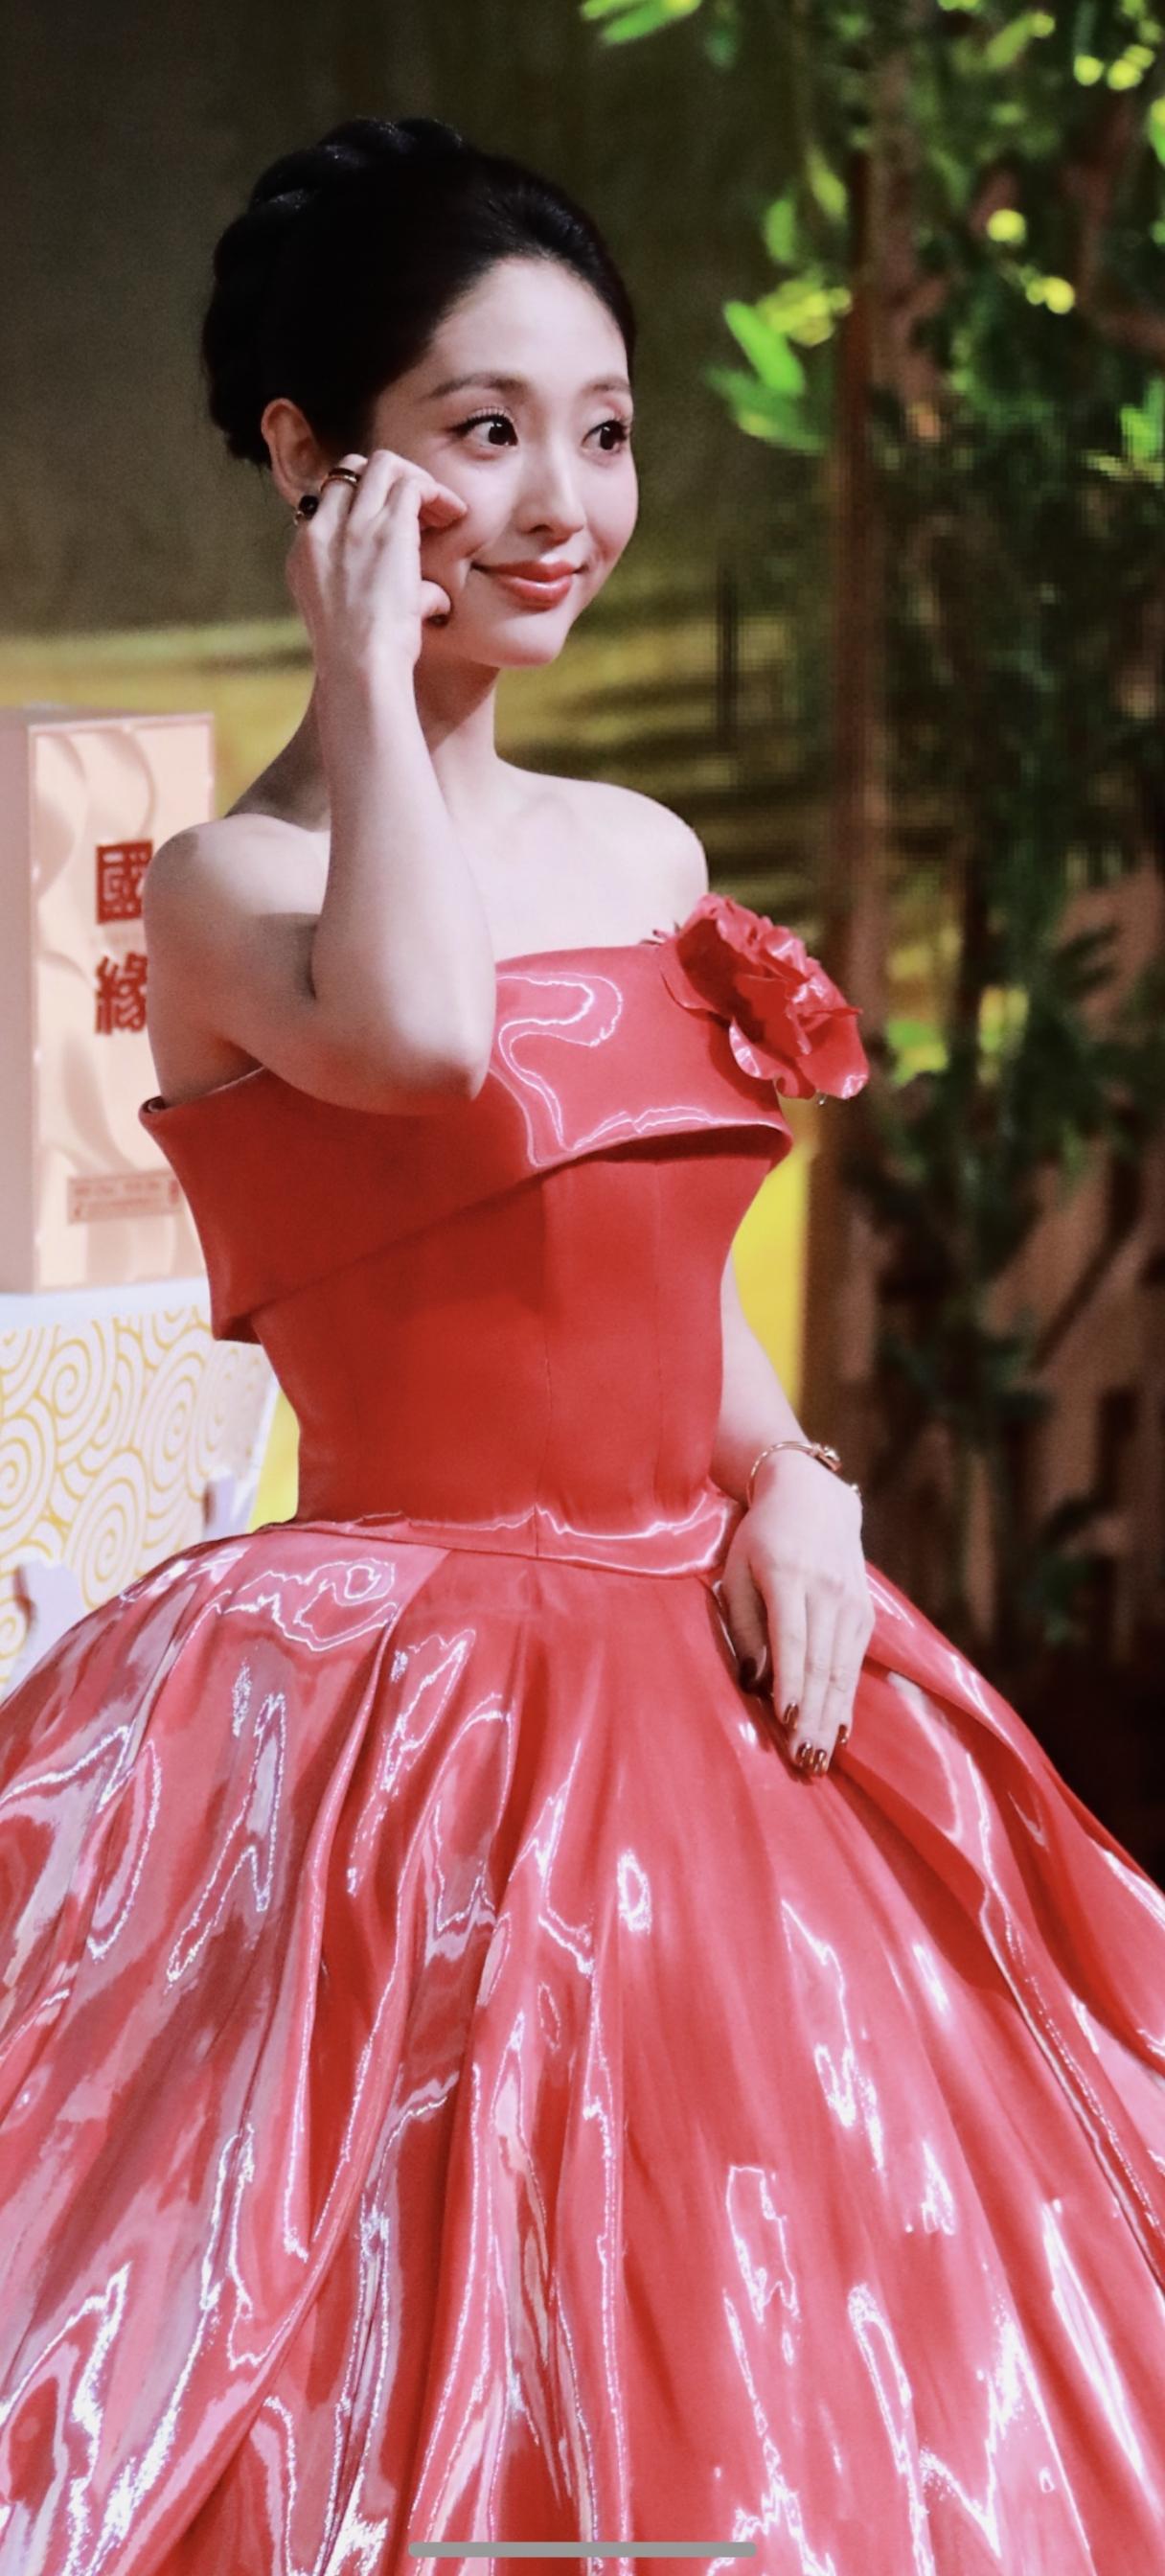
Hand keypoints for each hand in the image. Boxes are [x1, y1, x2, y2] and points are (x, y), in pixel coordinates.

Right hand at [286, 446, 469, 684]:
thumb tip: (430, 597)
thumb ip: (385, 599)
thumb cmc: (364, 663)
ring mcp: (351, 526)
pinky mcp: (387, 530)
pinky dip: (436, 492)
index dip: (364, 505)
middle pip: (349, 471)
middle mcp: (321, 531)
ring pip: (381, 465)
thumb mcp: (359, 625)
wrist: (360, 670)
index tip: (394, 528)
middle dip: (387, 481)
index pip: (329, 501)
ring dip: (414, 479)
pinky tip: (455, 515)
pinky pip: (411, 483)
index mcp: (305, 554)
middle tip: (420, 511)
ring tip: (440, 510)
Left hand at [720, 1449, 874, 1773]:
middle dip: (812, 1717)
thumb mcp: (738, 1569)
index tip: (786, 1723)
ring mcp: (852, 1602)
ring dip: (830, 1718)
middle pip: (821, 1664)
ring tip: (820, 1759)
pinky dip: (846, 1700)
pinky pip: (854, 1664)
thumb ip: (744, 1624)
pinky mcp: (864, 1612)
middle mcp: (827, 1590)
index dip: (790, 1684)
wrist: (813, 1497)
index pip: (792, 1641)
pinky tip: (838, 1731)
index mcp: (789, 1576)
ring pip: (841, 1670)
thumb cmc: (760, 1537)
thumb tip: (755, 1680)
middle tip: (804, 1762)